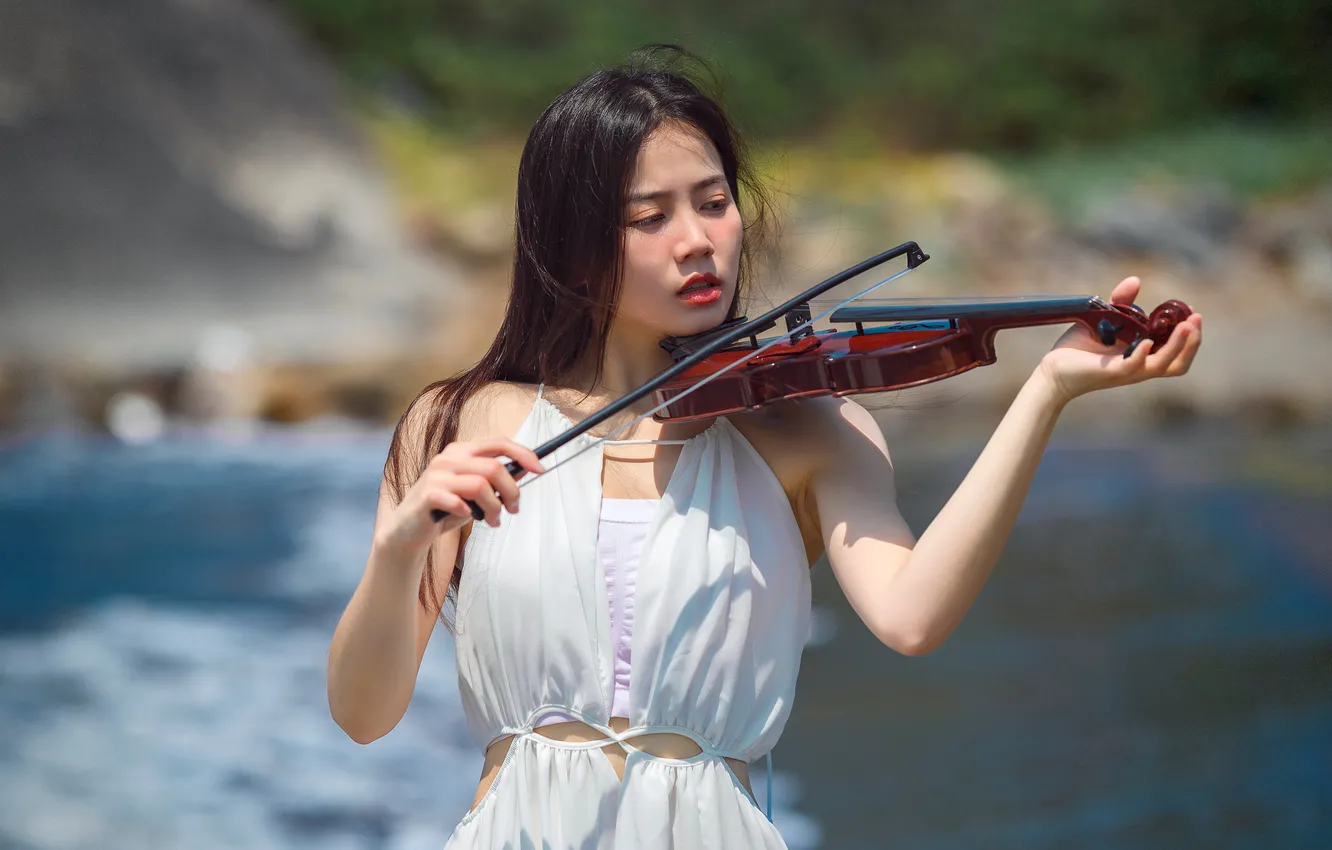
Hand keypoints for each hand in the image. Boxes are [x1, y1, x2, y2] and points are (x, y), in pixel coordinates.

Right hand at [374, 438, 543, 557]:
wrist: (409, 529)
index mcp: (462, 451)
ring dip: (494, 508)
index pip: (498, 442)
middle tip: (514, 509)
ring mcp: (436, 474)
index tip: (540, 468)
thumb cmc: (446, 508)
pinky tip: (466, 517)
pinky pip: (458, 502)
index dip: (523, 453)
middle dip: (512, 491)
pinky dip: (468, 512)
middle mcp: (449, 458)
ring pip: (481, 485)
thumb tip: (524, 469)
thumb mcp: (475, 492)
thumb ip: (495, 479)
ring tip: (493, 521)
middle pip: (494, 467)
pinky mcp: (427, 494)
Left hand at [1039, 276, 1203, 402]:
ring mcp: (1127, 371)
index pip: (1177, 353)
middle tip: (1195, 318)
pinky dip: (1142, 355)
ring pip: (1164, 365)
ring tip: (1187, 325)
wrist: (1053, 370)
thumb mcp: (1104, 319)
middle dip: (1193, 342)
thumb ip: (1122, 302)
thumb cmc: (1078, 349)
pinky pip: (1132, 367)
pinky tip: (1146, 341)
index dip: (1190, 336)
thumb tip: (1136, 280)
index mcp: (1142, 357)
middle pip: (1178, 363)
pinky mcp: (1110, 372)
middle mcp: (1139, 367)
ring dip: (1178, 346)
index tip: (1192, 312)